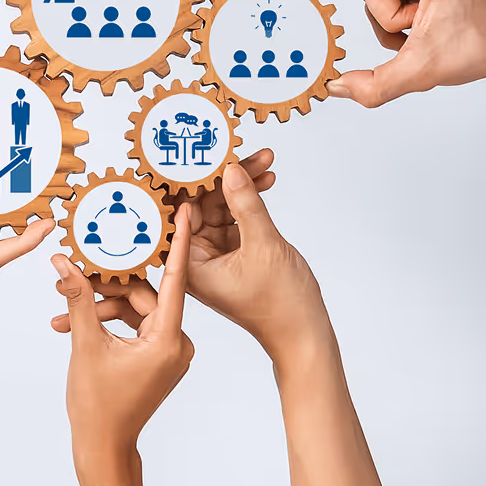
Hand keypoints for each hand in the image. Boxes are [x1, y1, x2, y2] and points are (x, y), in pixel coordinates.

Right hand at [50, 204, 193, 449]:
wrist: (103, 447)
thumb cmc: (98, 406)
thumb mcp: (85, 343)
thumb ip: (78, 297)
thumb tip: (62, 262)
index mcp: (169, 340)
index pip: (175, 280)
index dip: (176, 242)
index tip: (182, 211)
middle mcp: (177, 343)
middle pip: (144, 295)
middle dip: (108, 285)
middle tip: (77, 268)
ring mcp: (169, 350)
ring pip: (136, 309)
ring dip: (103, 305)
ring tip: (66, 303)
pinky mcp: (159, 355)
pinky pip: (136, 323)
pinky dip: (110, 320)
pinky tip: (78, 317)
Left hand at [184, 157, 329, 367]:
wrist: (305, 334)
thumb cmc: (280, 306)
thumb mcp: (263, 246)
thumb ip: (245, 204)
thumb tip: (230, 169)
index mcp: (187, 264)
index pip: (179, 211)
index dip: (190, 178)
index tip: (201, 150)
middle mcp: (193, 259)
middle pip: (200, 204)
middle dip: (222, 176)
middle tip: (241, 150)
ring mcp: (213, 256)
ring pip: (220, 207)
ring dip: (241, 184)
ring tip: (262, 159)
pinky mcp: (233, 253)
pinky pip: (235, 217)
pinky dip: (249, 200)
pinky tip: (266, 179)